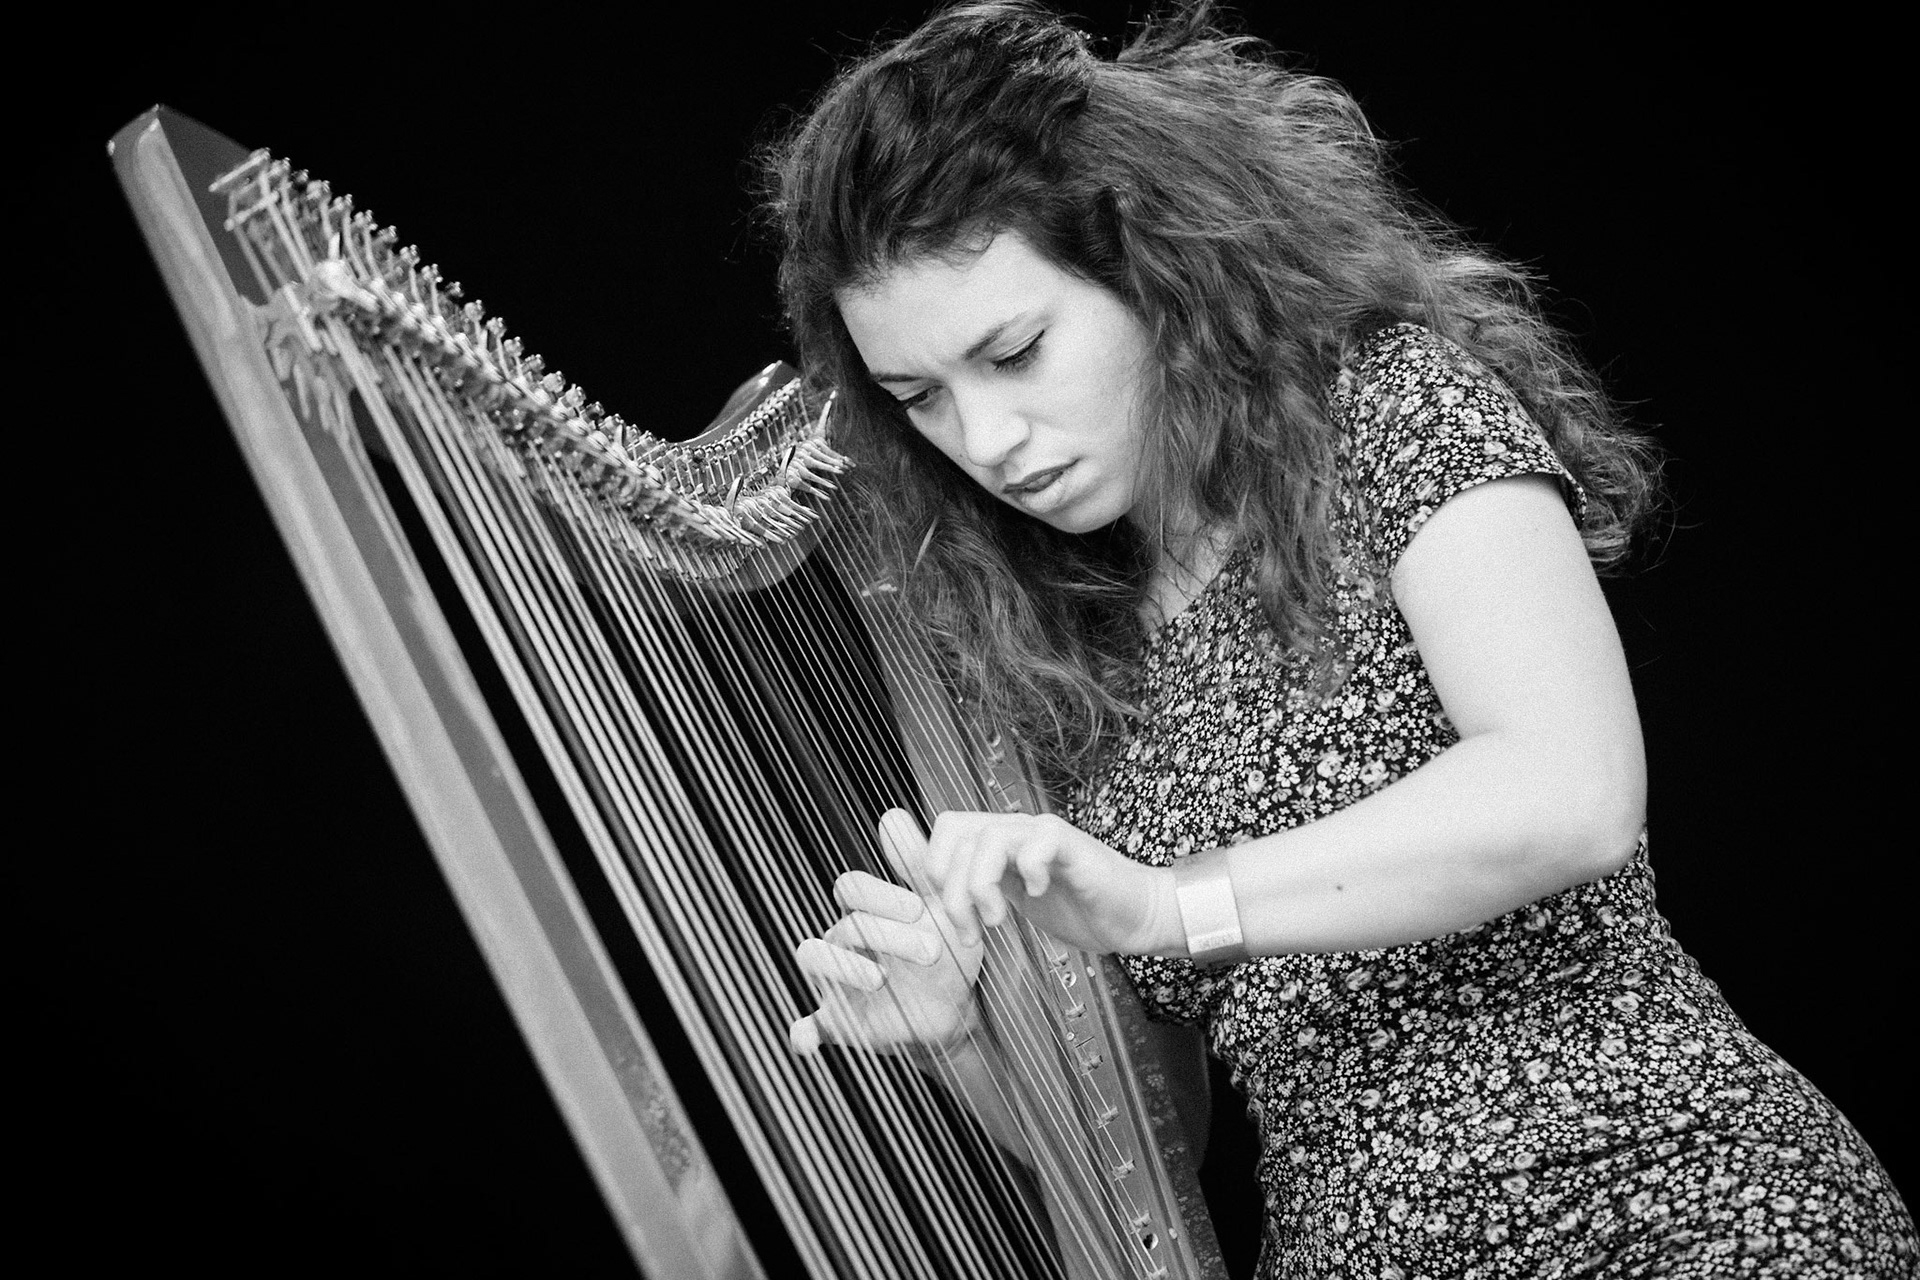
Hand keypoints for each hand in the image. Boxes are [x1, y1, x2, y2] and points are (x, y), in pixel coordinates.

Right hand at [790, 810, 984, 1056]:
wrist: (958, 1007)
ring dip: (844, 968)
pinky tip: (805, 1040)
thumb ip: (917, 864)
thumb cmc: (943, 949)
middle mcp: (843, 941)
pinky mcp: (839, 1022)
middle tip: (931, 950)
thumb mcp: (939, 908)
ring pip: (816, 960)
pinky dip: (803, 1033)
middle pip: (844, 924)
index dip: (883, 895)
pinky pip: (810, 1027)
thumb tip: (892, 815)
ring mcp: (837, 982)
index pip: (853, 888)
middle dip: (884, 932)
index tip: (921, 908)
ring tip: (880, 979)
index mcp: (866, 910)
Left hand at [921, 810, 1177, 956]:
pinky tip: (1039, 893)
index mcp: (1000, 841)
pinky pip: (1035, 843)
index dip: (936, 867)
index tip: (954, 915)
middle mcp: (1017, 829)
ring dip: (982, 887)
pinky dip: (1029, 871)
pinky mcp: (1071, 844)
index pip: (947, 828)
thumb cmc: (1078, 910)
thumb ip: (978, 889)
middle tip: (971, 932)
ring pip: (988, 840)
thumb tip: (935, 894)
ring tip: (997, 921)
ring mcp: (1043, 833)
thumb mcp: (1014, 901)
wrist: (1133, 916)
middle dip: (953, 892)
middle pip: (958, 835)